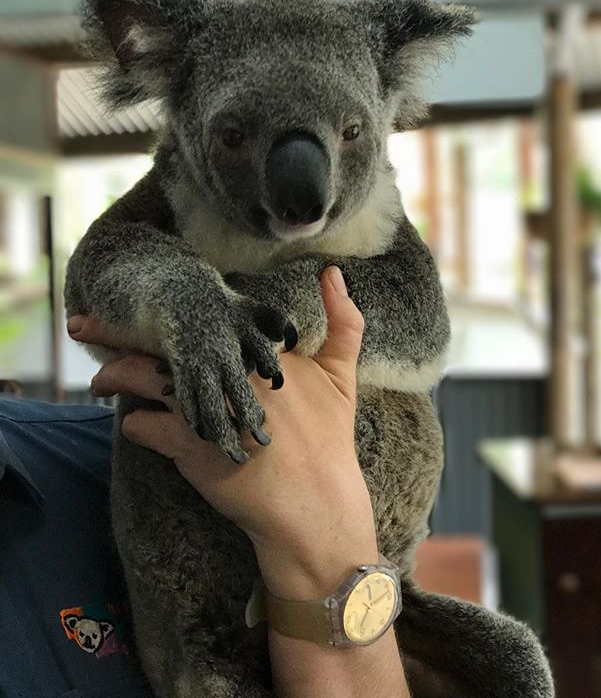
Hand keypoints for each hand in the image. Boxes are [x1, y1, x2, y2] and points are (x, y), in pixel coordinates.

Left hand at [69, 267, 376, 598]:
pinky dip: (134, 425)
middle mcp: (225, 372)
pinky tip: (134, 426)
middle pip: (159, 342)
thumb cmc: (330, 438)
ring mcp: (204, 407)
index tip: (142, 298)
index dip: (167, 308)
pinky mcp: (189, 446)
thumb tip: (333, 273)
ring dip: (115, 377)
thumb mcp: (342, 375)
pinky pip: (144, 428)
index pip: (201, 318)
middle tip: (81, 325)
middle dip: (114, 331)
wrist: (315, 503)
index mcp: (254, 351)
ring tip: (102, 381)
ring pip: (141, 379)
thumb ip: (343, 321)